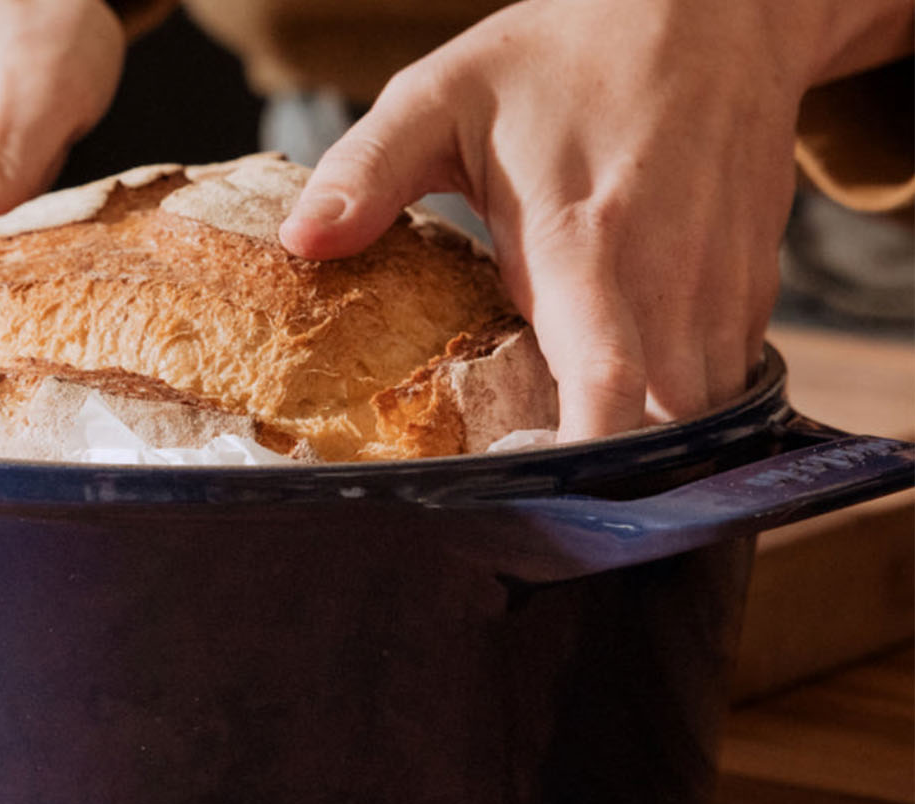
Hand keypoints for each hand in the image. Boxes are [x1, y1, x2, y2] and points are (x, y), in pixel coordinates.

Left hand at [280, 0, 909, 441]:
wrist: (717, 6)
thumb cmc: (569, 51)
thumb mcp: (445, 91)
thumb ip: (368, 169)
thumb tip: (300, 242)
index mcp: (586, 238)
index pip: (606, 385)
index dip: (580, 461)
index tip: (531, 505)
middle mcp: (668, 276)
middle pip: (655, 426)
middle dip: (600, 479)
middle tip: (526, 498)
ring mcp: (722, 285)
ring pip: (698, 413)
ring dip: (642, 447)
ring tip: (570, 459)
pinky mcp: (751, 288)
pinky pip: (722, 379)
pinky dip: (674, 406)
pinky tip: (620, 399)